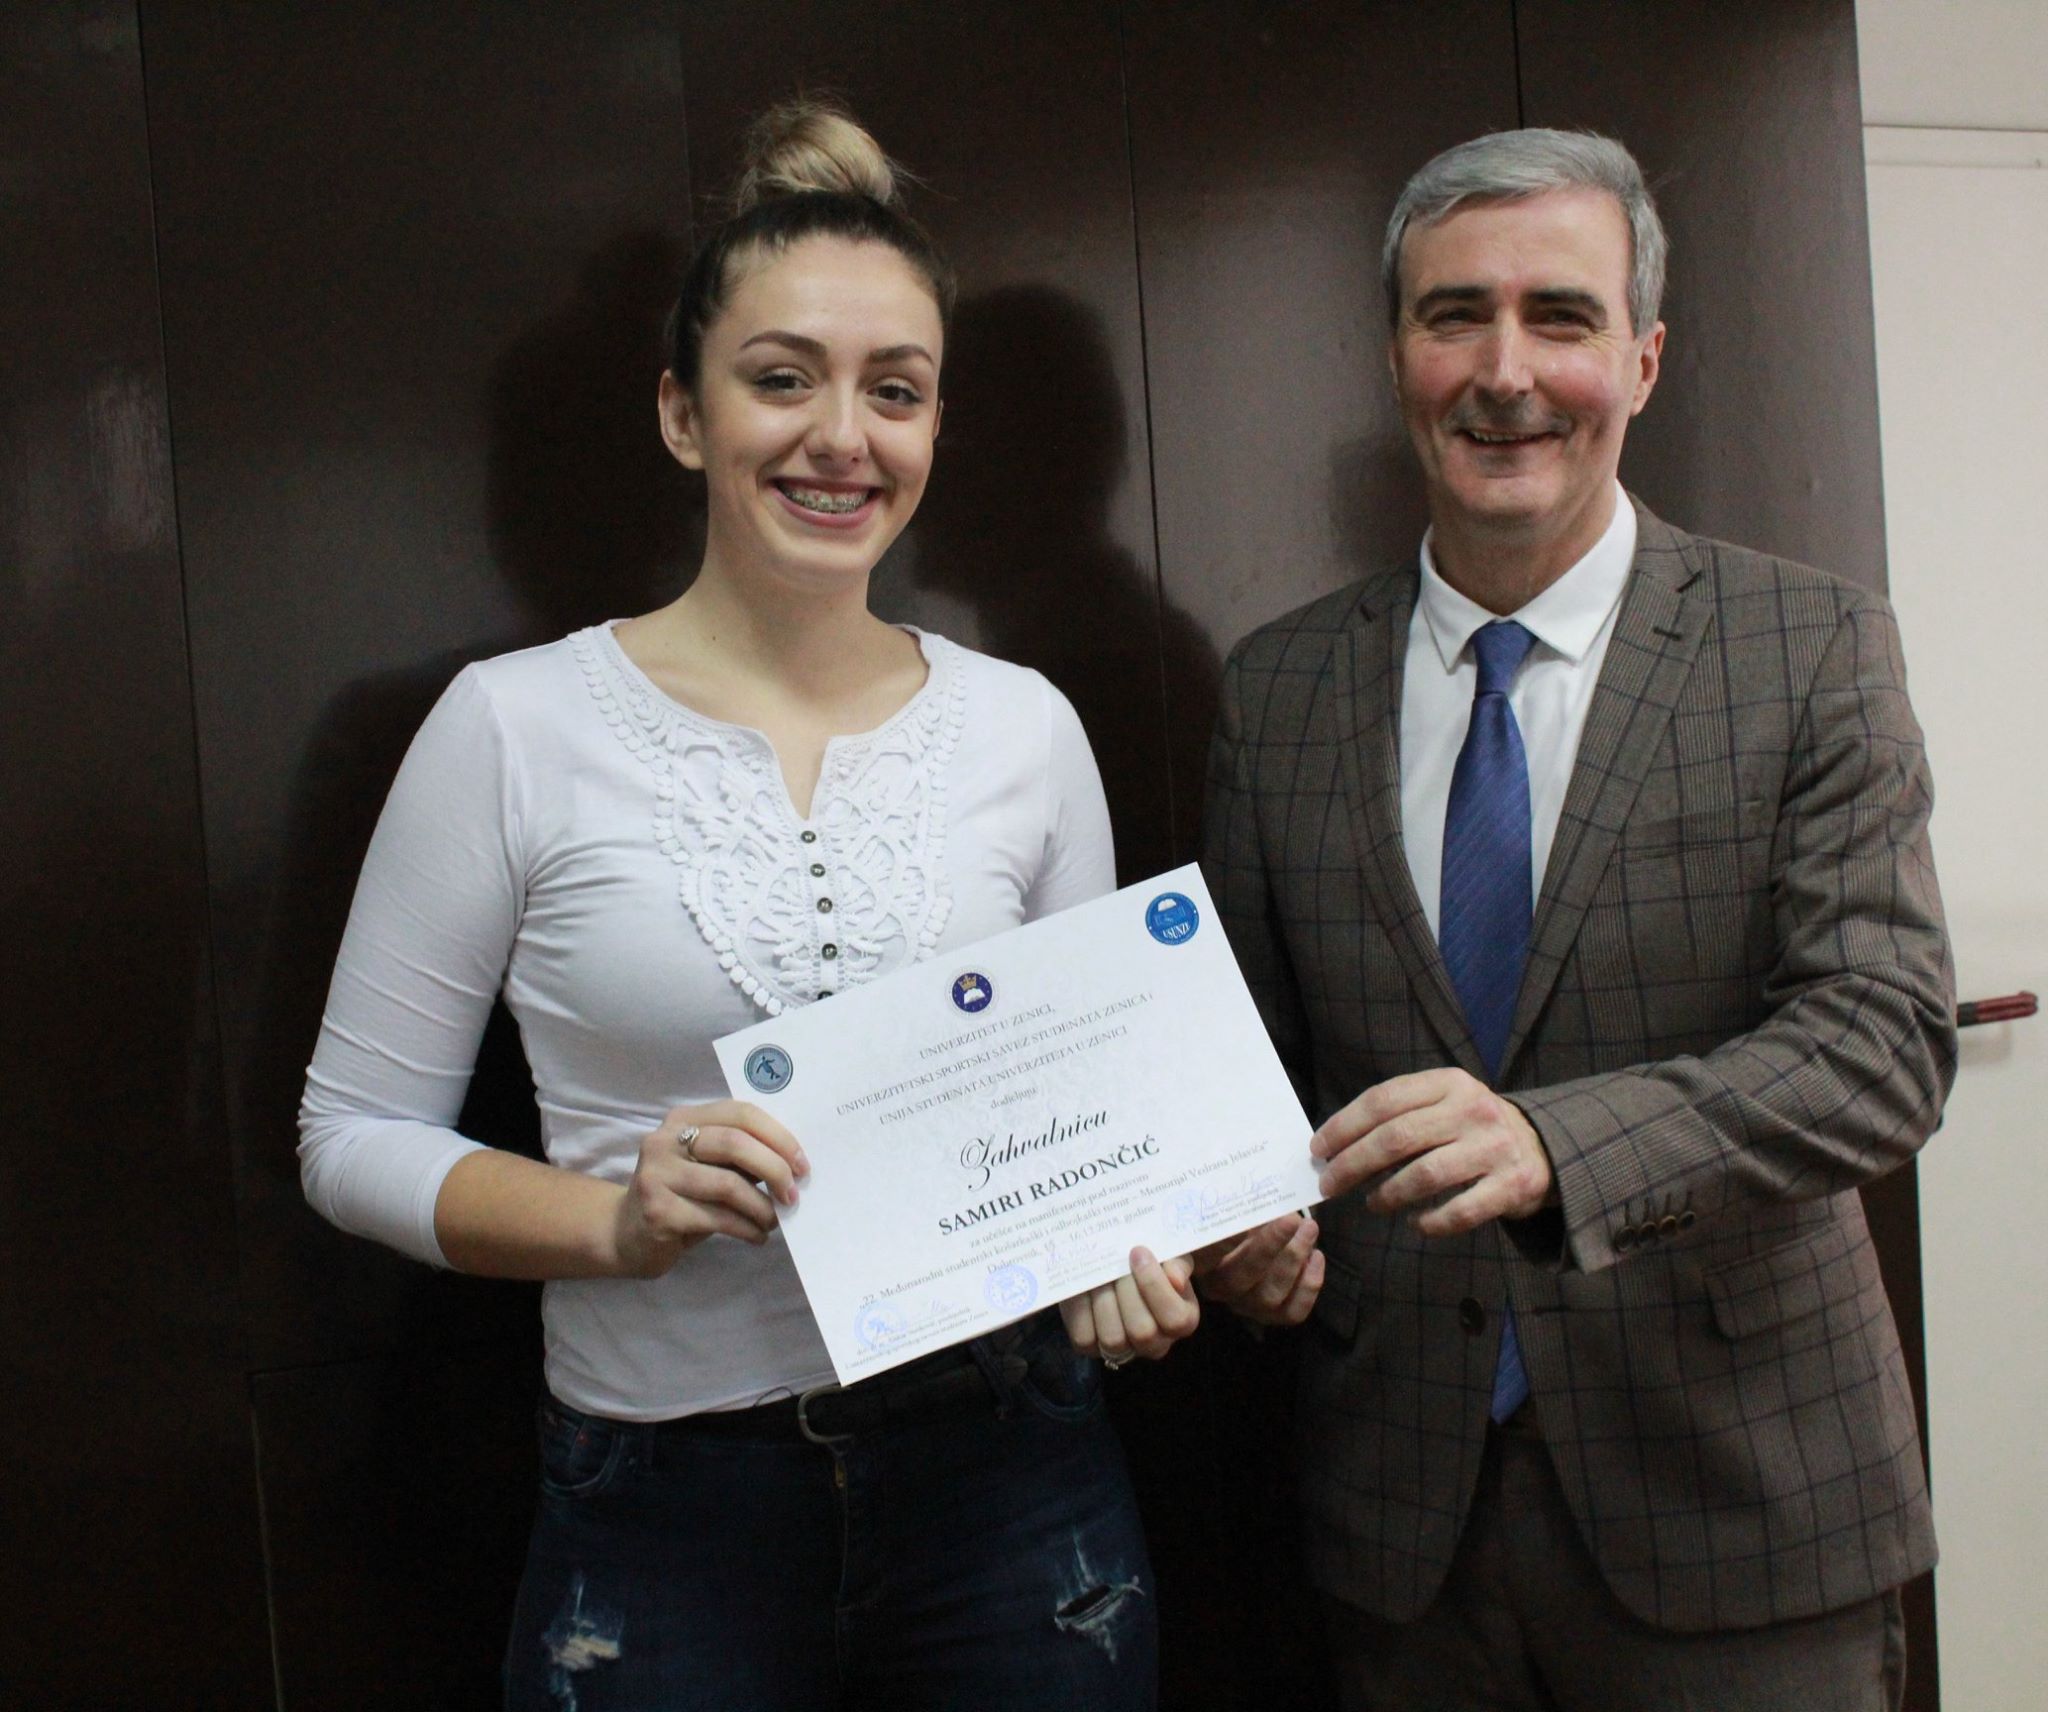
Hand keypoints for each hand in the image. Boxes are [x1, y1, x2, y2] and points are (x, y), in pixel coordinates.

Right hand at [610, 1100, 808, 1277]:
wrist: (625, 1234)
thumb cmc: (680, 1196)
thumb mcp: (707, 1166)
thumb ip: (739, 1156)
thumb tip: (793, 1162)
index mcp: (683, 1119)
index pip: (740, 1113)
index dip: (778, 1136)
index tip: (802, 1163)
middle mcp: (664, 1140)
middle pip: (734, 1143)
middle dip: (774, 1169)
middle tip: (793, 1194)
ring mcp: (657, 1175)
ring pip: (728, 1185)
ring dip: (762, 1207)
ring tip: (775, 1221)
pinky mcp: (658, 1211)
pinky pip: (717, 1218)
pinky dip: (747, 1228)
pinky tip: (757, 1236)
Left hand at [1060, 1247, 1199, 1364]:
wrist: (1113, 1262)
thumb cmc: (1149, 1259)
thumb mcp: (1169, 1254)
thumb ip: (1177, 1262)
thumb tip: (1175, 1279)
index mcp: (1183, 1319)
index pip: (1176, 1319)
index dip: (1155, 1286)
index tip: (1138, 1251)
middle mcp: (1157, 1343)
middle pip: (1143, 1331)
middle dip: (1126, 1291)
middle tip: (1116, 1262)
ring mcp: (1124, 1349)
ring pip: (1113, 1338)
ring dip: (1103, 1300)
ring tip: (1100, 1273)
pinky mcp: (1091, 1347)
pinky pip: (1085, 1337)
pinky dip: (1081, 1308)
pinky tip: (1084, 1285)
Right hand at [1193, 1213, 1323, 1325]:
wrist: (1265, 1239)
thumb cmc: (1244, 1218)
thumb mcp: (1235, 1209)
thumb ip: (1236, 1208)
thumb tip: (1245, 1195)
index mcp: (1200, 1261)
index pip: (1203, 1256)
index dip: (1223, 1241)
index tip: (1245, 1220)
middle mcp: (1220, 1288)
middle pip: (1239, 1278)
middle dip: (1270, 1247)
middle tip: (1291, 1219)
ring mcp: (1247, 1306)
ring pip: (1269, 1296)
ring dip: (1294, 1260)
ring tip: (1309, 1229)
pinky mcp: (1274, 1315)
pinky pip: (1293, 1311)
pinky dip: (1309, 1285)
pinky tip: (1317, 1256)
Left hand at [1312, 1069, 1549, 1235]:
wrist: (1543, 1148)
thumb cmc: (1472, 1128)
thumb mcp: (1442, 1104)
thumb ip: (1398, 1116)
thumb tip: (1336, 1147)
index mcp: (1449, 1082)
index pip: (1384, 1100)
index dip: (1344, 1125)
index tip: (1319, 1148)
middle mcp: (1473, 1110)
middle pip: (1397, 1137)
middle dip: (1353, 1163)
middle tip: (1329, 1184)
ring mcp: (1495, 1148)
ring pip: (1424, 1175)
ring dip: (1387, 1194)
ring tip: (1372, 1203)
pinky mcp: (1512, 1186)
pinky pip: (1458, 1212)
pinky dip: (1429, 1222)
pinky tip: (1415, 1222)